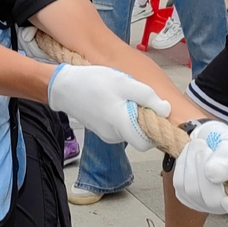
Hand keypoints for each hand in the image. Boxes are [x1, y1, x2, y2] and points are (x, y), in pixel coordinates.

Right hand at [46, 63, 170, 150]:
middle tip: (132, 97)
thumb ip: (147, 96)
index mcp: (121, 125)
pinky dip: (119, 114)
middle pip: (138, 134)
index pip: (147, 143)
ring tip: (118, 95)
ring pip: (128, 128)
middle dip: (141, 117)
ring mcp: (105, 134)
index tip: (151, 111)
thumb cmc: (92, 83)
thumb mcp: (123, 82)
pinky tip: (109, 99)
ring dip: (129, 114)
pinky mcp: (99, 129)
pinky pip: (117, 126)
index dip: (154, 130)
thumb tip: (165, 110)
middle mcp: (114, 136)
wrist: (62, 86)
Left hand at [173, 121, 227, 226]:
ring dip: (191, 161)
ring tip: (199, 147)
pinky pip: (179, 184)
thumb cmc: (224, 142)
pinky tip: (191, 156)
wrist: (206, 138)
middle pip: (212, 201)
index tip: (227, 200)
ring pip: (192, 190)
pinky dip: (182, 165)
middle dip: (203, 168)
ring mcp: (206, 203)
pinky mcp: (186, 197)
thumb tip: (213, 174)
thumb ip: (227, 157)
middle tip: (204, 147)